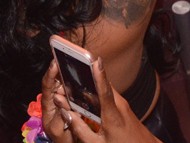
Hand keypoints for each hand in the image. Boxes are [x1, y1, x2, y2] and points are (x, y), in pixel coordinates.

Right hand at [41, 58, 160, 142]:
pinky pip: (108, 94)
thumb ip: (80, 129)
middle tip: (70, 67)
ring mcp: (123, 105)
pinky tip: (85, 94)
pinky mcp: (123, 106)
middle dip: (87, 76)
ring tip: (73, 79)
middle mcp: (119, 106)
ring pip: (105, 89)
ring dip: (91, 84)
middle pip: (102, 86)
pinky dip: (97, 92)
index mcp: (113, 116)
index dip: (100, 75)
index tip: (96, 60)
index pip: (105, 91)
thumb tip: (66, 113)